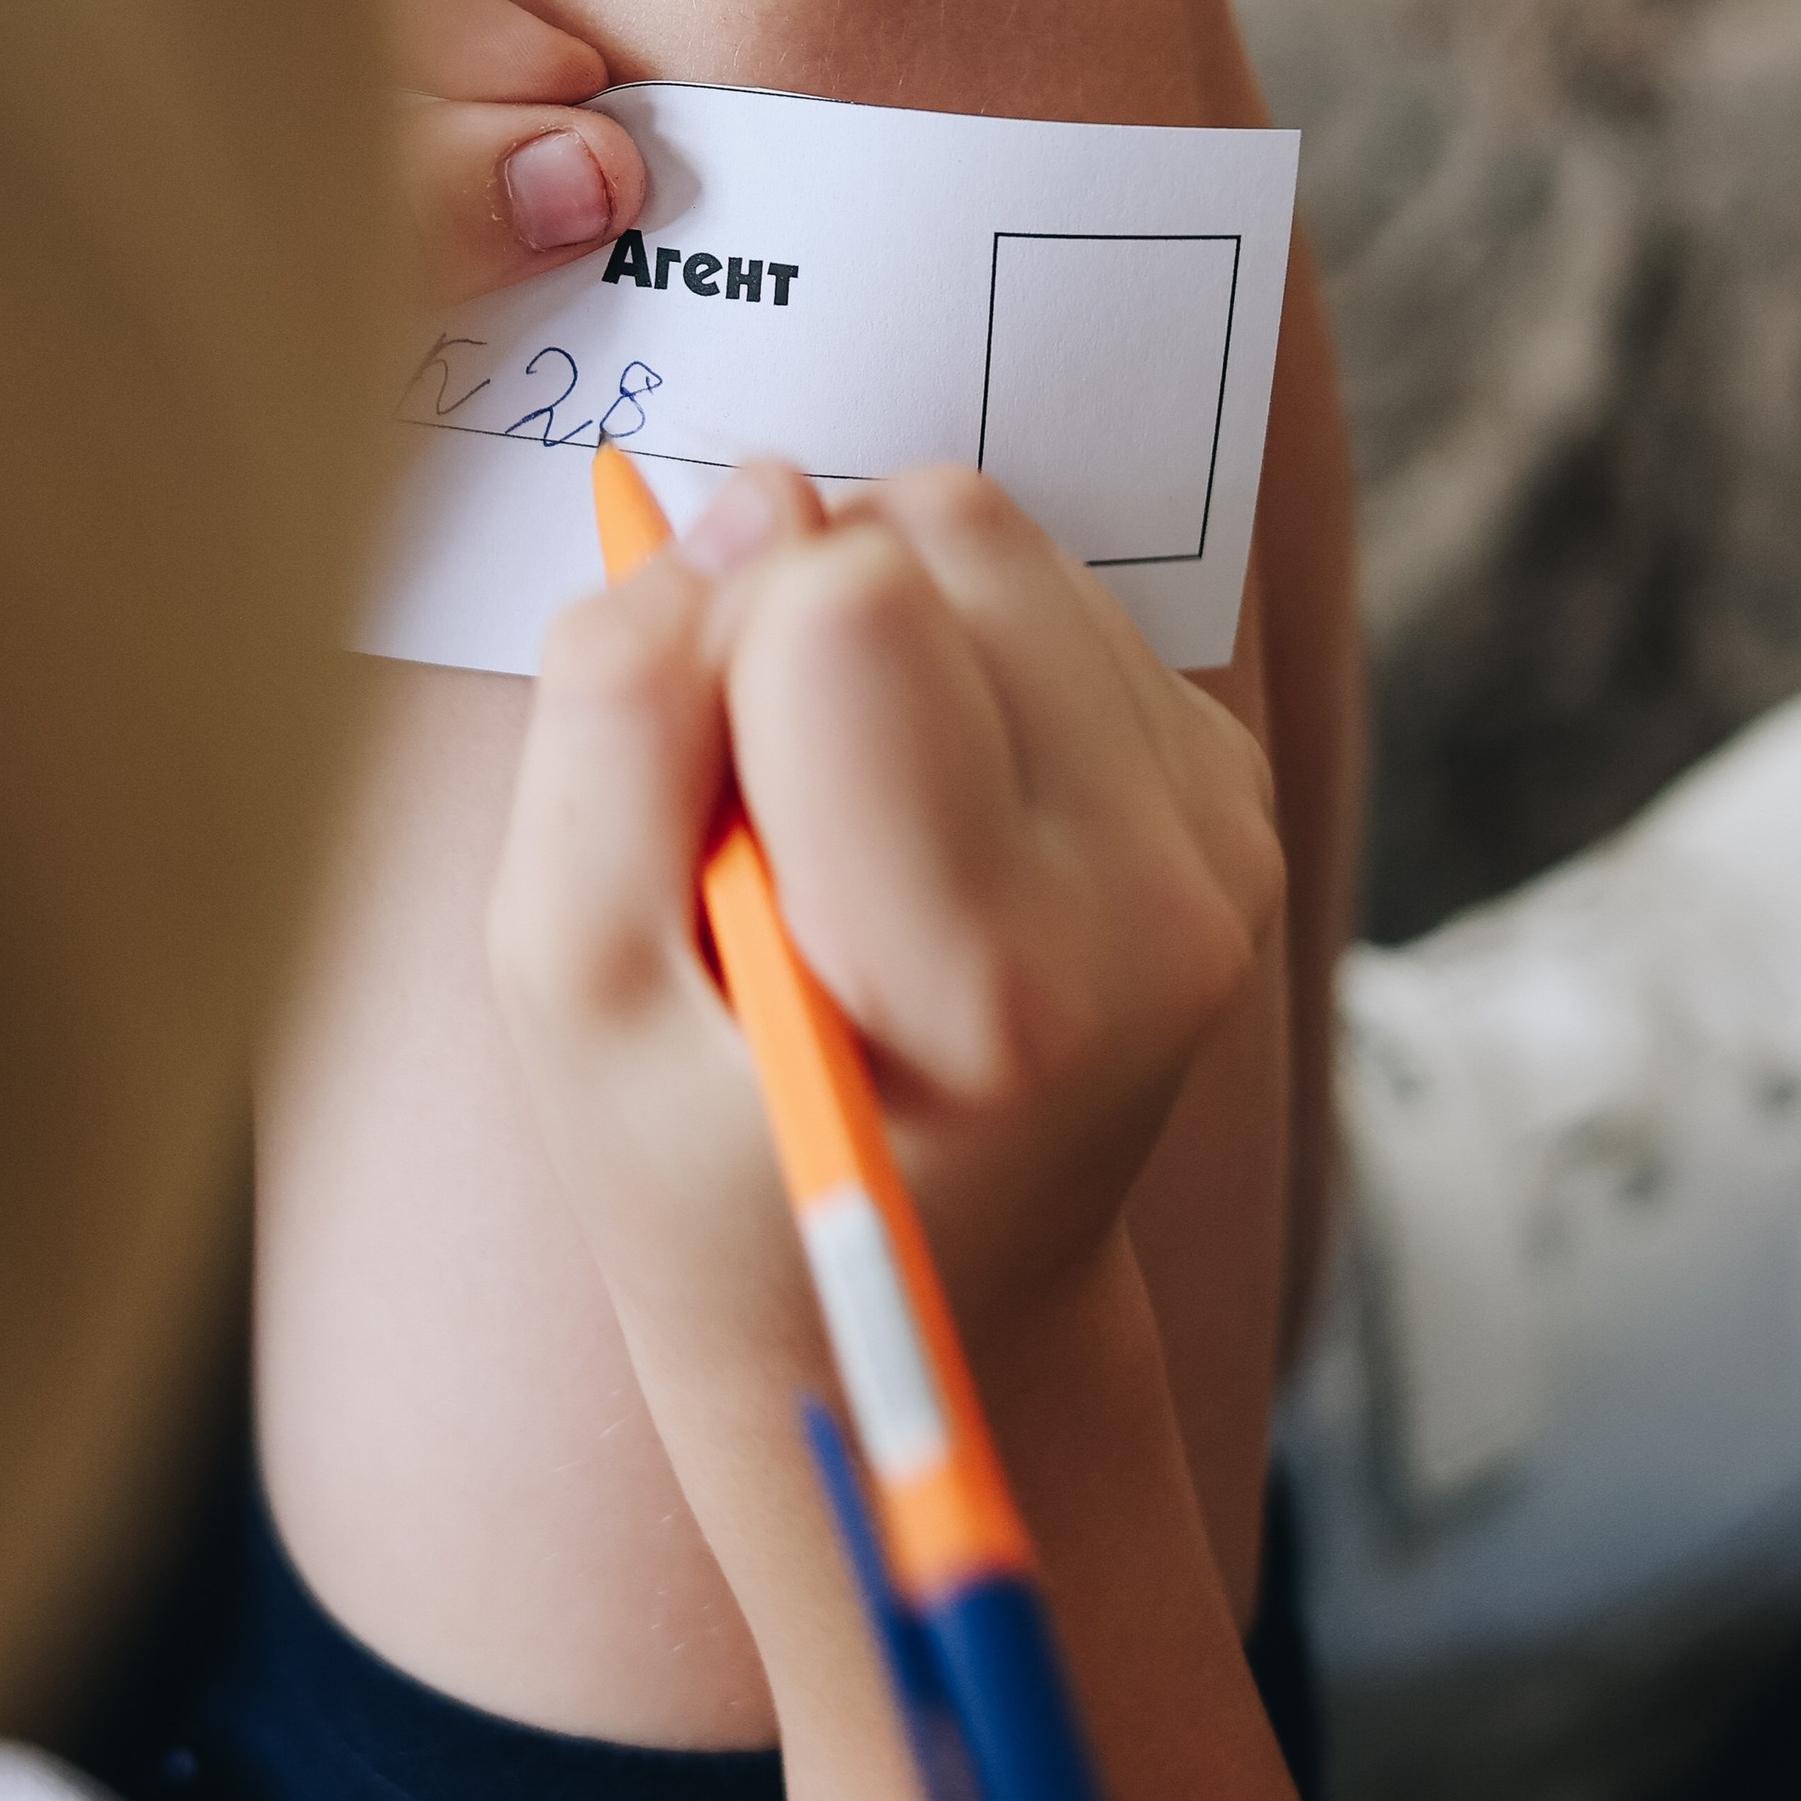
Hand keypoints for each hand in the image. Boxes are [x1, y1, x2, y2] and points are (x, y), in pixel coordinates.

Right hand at [487, 461, 1284, 1449]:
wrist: (926, 1309)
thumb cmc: (710, 1168)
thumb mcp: (569, 990)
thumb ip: (609, 727)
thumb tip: (747, 491)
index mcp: (992, 979)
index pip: (852, 608)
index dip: (720, 647)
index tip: (699, 800)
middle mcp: (1152, 898)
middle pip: (937, 533)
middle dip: (803, 613)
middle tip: (763, 812)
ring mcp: (1214, 838)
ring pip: (997, 536)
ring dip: (881, 624)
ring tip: (838, 812)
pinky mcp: (1231, 788)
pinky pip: (1053, 588)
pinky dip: (955, 654)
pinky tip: (920, 803)